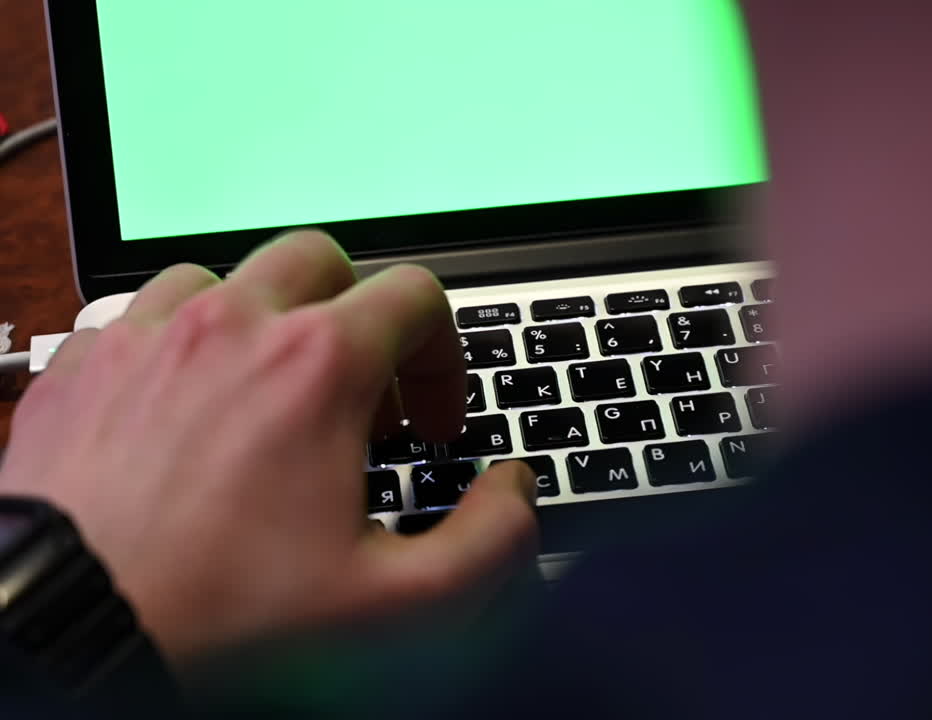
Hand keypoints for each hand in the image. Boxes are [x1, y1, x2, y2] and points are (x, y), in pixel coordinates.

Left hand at [0, 231, 538, 663]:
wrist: (65, 639)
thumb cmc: (220, 621)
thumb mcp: (397, 607)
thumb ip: (491, 542)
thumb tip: (514, 490)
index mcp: (319, 367)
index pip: (418, 296)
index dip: (446, 356)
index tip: (430, 422)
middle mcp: (233, 327)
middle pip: (326, 262)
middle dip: (360, 320)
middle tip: (360, 400)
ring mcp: (149, 337)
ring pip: (230, 278)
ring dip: (267, 324)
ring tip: (270, 401)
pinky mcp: (82, 366)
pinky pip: (145, 314)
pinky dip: (181, 346)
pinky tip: (186, 413)